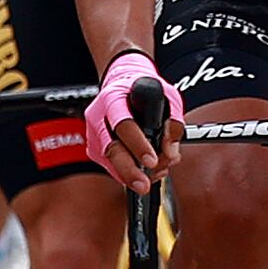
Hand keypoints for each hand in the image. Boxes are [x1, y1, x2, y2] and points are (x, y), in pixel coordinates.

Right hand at [80, 48, 174, 188]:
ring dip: (133, 173)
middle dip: (129, 170)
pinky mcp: (95, 149)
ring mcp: (94, 134)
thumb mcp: (167, 96)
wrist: (123, 84)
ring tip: (155, 174)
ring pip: (110, 162)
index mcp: (113, 99)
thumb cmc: (142, 89)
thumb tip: (170, 151)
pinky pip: (111, 167)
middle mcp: (99, 117)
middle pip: (110, 148)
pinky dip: (129, 173)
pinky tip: (146, 172)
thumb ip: (173, 122)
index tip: (152, 160)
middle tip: (144, 184)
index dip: (138, 145)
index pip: (123, 124)